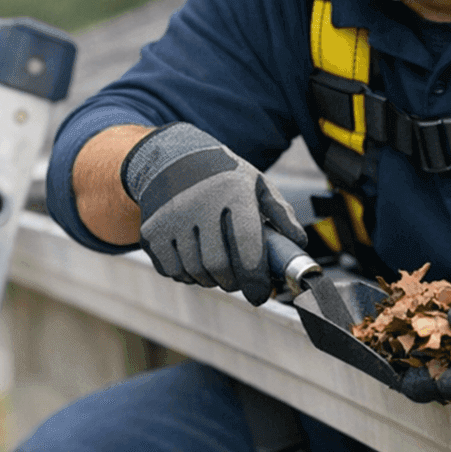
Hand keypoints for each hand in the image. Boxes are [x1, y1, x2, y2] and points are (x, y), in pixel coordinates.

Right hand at [120, 123, 306, 304]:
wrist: (172, 157)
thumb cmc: (223, 177)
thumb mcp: (256, 184)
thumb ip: (280, 213)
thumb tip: (298, 244)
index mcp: (232, 192)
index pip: (246, 245)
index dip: (255, 278)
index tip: (261, 294)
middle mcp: (199, 204)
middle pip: (218, 265)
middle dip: (233, 282)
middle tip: (239, 282)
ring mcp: (171, 218)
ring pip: (194, 272)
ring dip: (210, 280)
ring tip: (219, 269)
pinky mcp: (151, 231)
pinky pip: (172, 270)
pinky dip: (187, 276)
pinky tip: (195, 261)